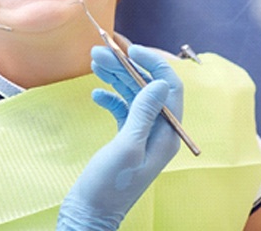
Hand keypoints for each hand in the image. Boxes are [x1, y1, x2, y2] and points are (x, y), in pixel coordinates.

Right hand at [57, 45, 182, 230]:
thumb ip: (143, 113)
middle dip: (125, 67)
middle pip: (146, 87)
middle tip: (99, 52)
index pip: (170, 88)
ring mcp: (141, 134)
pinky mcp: (126, 137)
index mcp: (167, 133)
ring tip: (93, 61)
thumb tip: (161, 81)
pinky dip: (108, 98)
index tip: (130, 49)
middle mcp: (158, 130)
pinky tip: (95, 95)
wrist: (90, 212)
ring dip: (114, 77)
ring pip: (132, 94)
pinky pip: (121, 109)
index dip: (153, 64)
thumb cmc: (110, 184)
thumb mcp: (127, 146)